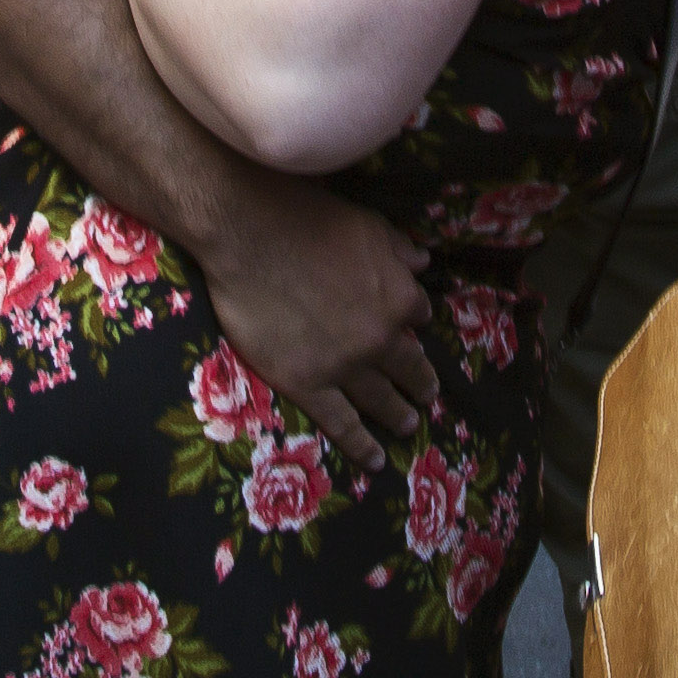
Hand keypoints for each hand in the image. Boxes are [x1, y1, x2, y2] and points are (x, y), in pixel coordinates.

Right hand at [189, 174, 433, 464]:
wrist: (248, 235)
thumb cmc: (305, 218)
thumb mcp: (365, 224)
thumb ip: (397, 247)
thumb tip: (424, 261)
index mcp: (397, 297)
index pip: (418, 314)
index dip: (414, 321)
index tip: (413, 329)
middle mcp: (380, 338)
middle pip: (410, 367)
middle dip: (421, 383)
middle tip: (428, 396)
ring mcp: (344, 367)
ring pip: (381, 400)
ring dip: (398, 415)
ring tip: (408, 426)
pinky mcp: (307, 385)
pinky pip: (342, 423)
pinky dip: (361, 445)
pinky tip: (375, 459)